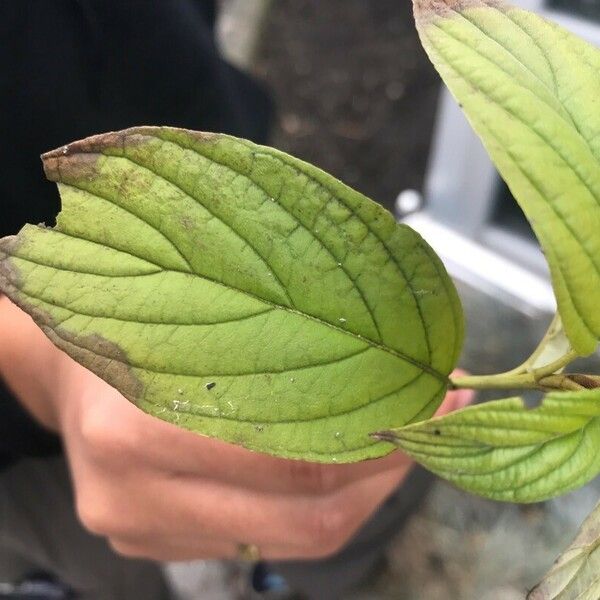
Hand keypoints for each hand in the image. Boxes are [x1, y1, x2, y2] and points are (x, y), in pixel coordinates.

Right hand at [1, 298, 472, 560]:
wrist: (66, 362)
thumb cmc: (136, 314)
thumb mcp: (203, 300)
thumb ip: (292, 336)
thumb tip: (396, 347)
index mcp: (136, 429)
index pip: (297, 461)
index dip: (382, 437)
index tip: (435, 403)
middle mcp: (134, 496)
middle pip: (306, 520)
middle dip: (385, 475)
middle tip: (429, 426)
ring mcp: (142, 531)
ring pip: (293, 539)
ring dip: (358, 491)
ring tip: (394, 440)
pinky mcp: (153, 542)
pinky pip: (264, 537)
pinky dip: (314, 502)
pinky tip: (337, 460)